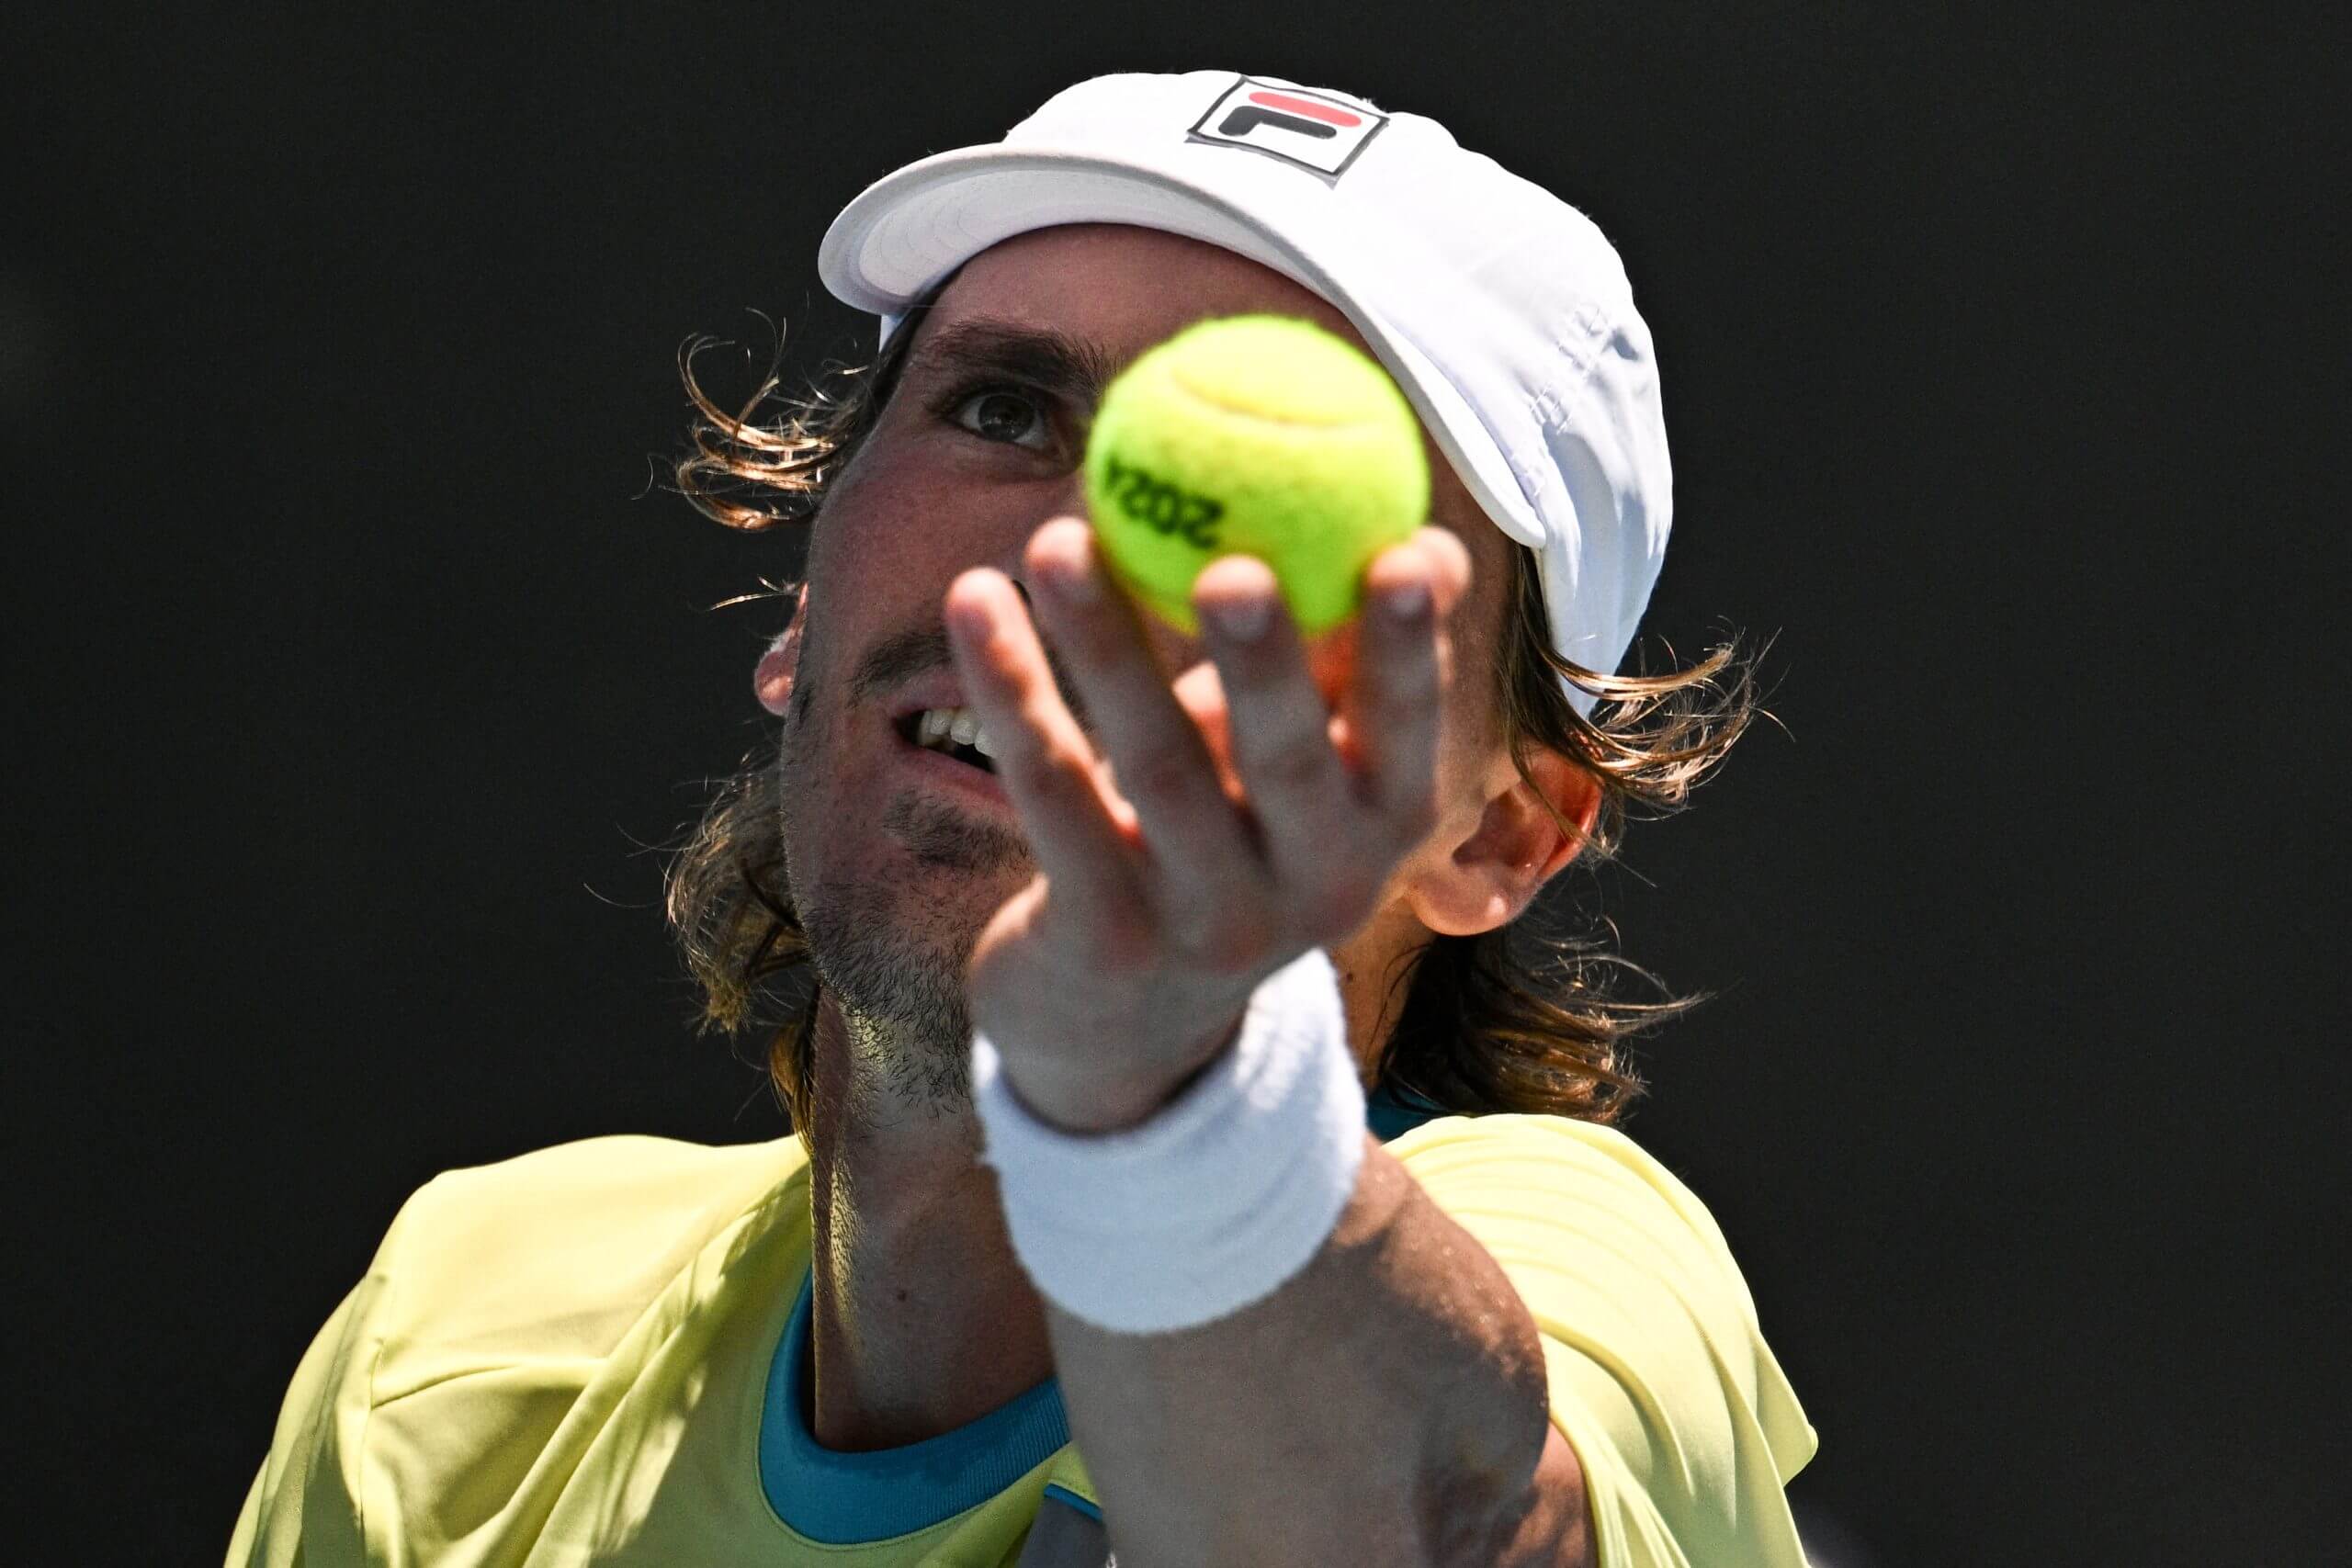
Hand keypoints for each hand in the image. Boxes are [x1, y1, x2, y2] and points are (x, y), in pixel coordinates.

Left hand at [943, 516, 1472, 1133]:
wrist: (1125, 1025)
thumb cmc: (1229, 834)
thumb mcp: (1301, 764)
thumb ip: (1349, 662)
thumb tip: (1431, 543)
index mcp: (1383, 825)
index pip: (1407, 731)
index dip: (1409, 649)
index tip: (1404, 554)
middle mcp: (1313, 886)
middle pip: (1285, 761)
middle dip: (1264, 661)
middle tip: (1231, 565)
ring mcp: (1206, 921)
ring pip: (1154, 766)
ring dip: (1105, 643)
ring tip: (1058, 540)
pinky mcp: (1103, 935)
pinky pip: (1052, 794)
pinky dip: (1013, 691)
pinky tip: (975, 598)